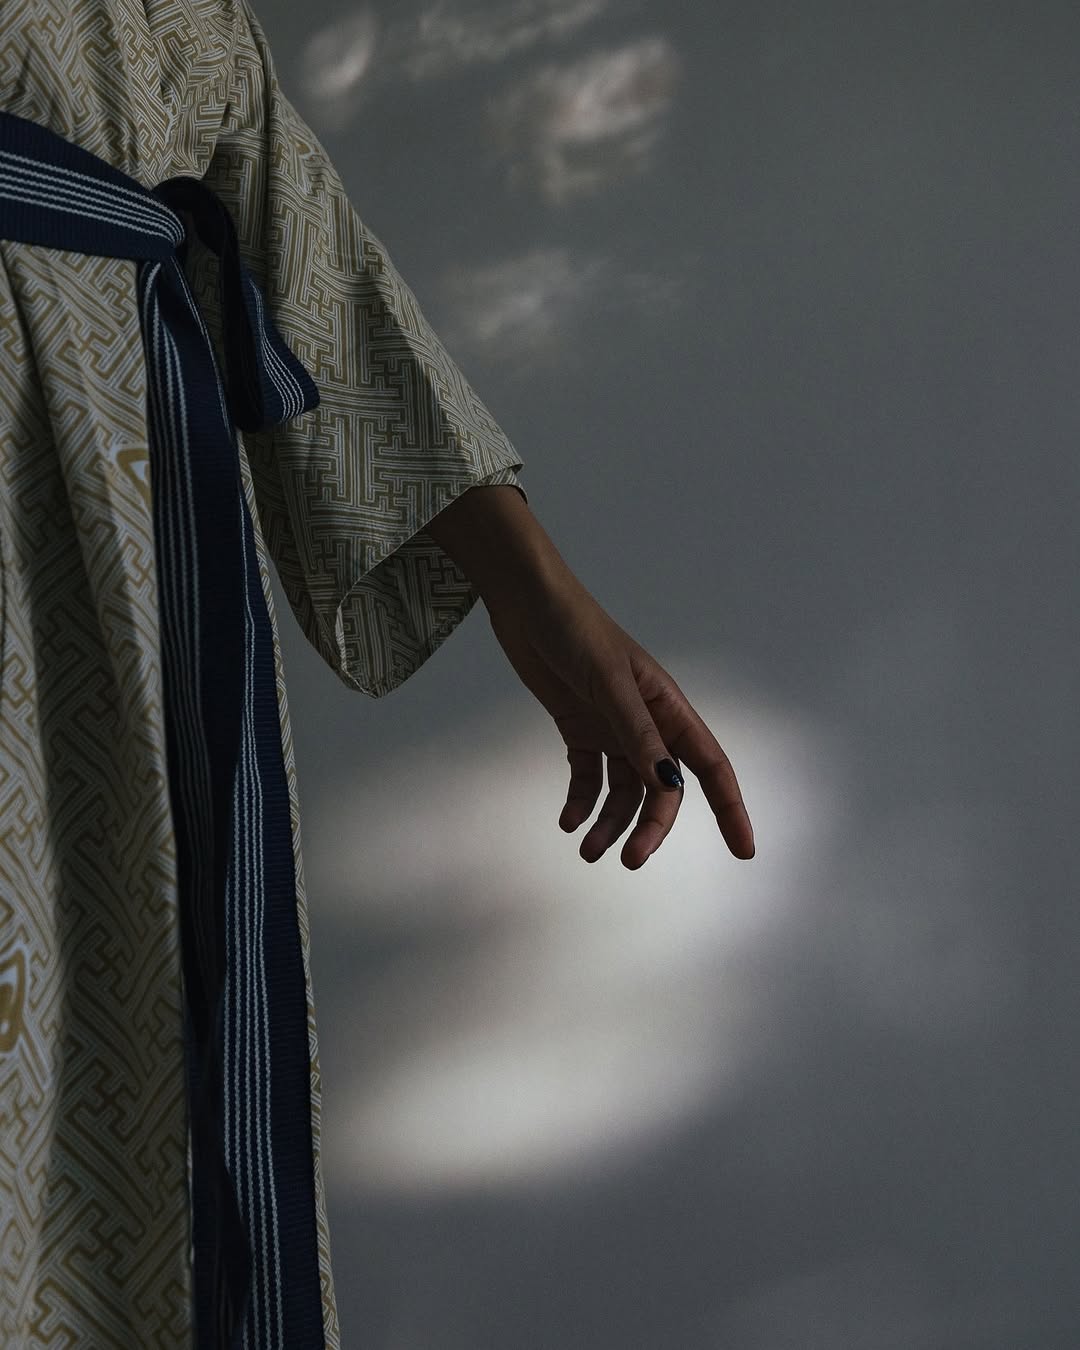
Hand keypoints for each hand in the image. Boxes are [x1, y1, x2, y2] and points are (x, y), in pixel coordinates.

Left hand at [486, 582, 754, 868]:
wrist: (526, 603)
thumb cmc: (576, 629)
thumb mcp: (609, 683)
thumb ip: (637, 734)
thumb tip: (669, 786)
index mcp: (668, 708)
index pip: (710, 766)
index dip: (731, 808)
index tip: (745, 851)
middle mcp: (646, 723)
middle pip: (663, 790)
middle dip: (651, 827)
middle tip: (629, 860)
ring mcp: (612, 728)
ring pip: (623, 791)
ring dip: (610, 823)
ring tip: (587, 850)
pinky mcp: (579, 728)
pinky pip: (588, 778)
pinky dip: (580, 803)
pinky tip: (568, 822)